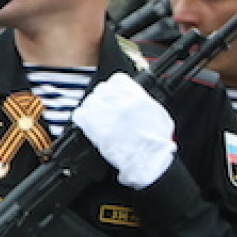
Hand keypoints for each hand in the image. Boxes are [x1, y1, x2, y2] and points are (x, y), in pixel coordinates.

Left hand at [73, 74, 175, 188]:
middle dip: (105, 100)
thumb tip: (137, 100)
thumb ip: (143, 101)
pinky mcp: (90, 123)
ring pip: (89, 100)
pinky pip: (79, 114)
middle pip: (101, 89)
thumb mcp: (157, 113)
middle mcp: (115, 97)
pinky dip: (83, 120)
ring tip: (102, 122)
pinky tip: (90, 126)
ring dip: (94, 110)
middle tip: (110, 112)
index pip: (117, 79)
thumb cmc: (156, 140)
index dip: (116, 89)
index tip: (117, 96)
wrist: (146, 157)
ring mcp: (100, 108)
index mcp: (133, 92)